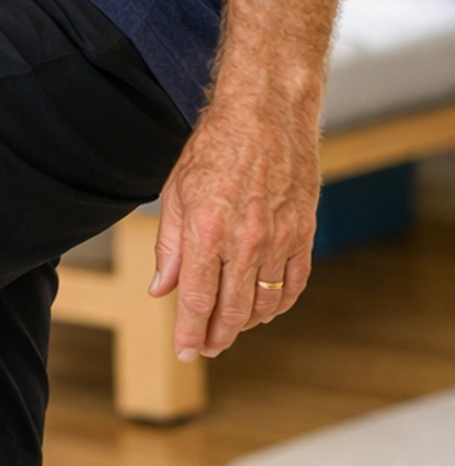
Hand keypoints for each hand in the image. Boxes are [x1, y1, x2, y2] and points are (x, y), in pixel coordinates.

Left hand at [149, 98, 318, 360]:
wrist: (267, 112)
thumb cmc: (215, 146)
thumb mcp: (176, 192)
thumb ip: (169, 246)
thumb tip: (160, 289)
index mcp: (206, 232)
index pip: (196, 301)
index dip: (189, 333)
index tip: (185, 352)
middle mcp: (245, 242)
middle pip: (232, 311)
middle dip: (216, 337)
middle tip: (205, 348)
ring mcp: (279, 240)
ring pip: (264, 305)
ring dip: (246, 324)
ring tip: (230, 328)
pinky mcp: (304, 233)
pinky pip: (294, 285)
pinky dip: (278, 305)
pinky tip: (265, 310)